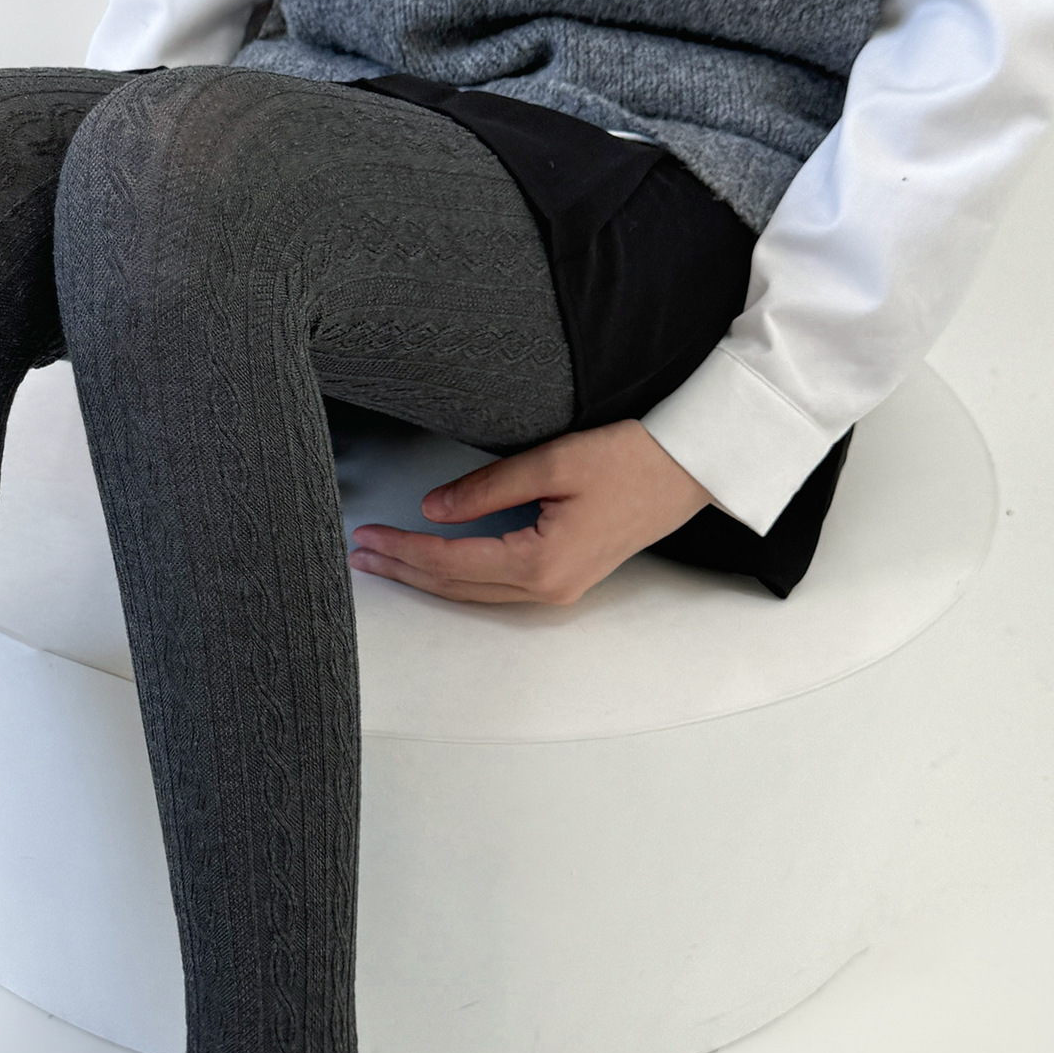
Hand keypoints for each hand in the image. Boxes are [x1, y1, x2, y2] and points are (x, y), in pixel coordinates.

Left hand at [348, 419, 712, 606]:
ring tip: (386, 563)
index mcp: (541, 564)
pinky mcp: (565, 580)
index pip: (452, 561)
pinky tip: (435, 566)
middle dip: (405, 570)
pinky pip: (497, 588)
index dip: (405, 551)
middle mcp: (547, 590)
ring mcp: (558, 591)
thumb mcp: (554, 462)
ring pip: (474, 593)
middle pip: (456, 586)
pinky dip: (459, 577)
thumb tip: (432, 508)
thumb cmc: (633, 459)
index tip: (370, 539)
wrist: (693, 469)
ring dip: (427, 577)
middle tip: (361, 556)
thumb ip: (487, 489)